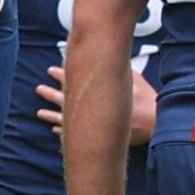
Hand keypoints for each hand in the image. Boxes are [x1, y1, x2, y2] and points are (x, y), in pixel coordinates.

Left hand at [36, 65, 155, 143]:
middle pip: (65, 98)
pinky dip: (64, 133)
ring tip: (39, 113)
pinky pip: (75, 135)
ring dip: (51, 115)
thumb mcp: (135, 78)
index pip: (75, 79)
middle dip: (51, 93)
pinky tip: (55, 130)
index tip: (51, 70)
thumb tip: (112, 58)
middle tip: (39, 89)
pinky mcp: (97, 136)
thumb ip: (119, 69)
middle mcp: (92, 107)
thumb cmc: (147, 100)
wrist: (155, 123)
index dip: (62, 74)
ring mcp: (92, 123)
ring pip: (65, 119)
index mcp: (99, 90)